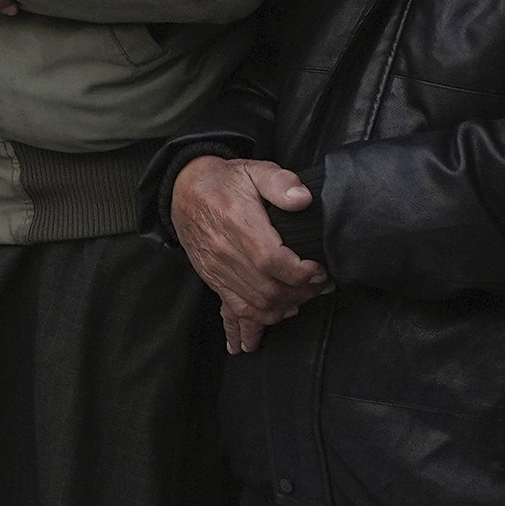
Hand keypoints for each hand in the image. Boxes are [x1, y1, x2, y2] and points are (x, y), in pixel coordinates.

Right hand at [170, 155, 329, 349]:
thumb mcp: (254, 169)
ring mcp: (217, 270)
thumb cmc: (225, 181)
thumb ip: (281, 182)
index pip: (273, 261)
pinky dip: (250, 326)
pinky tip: (258, 336)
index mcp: (238, 222)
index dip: (300, 273)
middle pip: (267, 289)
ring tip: (302, 302)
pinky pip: (232, 311)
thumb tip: (302, 199)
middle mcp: (225, 251)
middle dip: (300, 293)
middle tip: (320, 287)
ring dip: (282, 309)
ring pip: (253, 305)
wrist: (184, 191)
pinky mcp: (213, 280)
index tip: (319, 271)